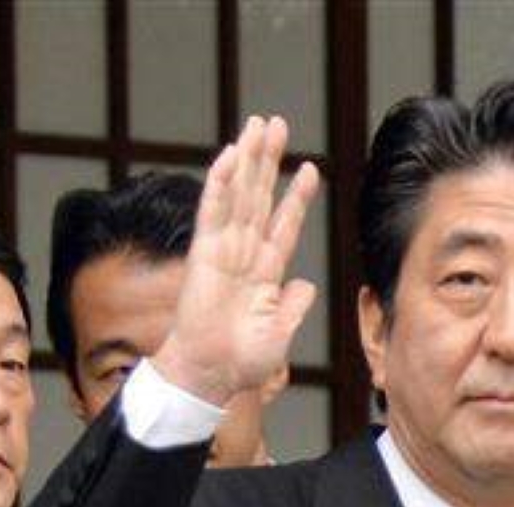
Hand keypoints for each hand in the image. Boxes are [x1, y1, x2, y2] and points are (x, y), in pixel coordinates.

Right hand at [152, 116, 320, 405]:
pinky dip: (220, 184)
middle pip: (259, 197)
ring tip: (258, 126)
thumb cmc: (242, 361)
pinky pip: (213, 212)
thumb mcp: (281, 333)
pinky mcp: (203, 255)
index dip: (297, 197)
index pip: (284, 225)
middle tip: (276, 124)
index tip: (310, 169)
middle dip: (268, 160)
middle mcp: (245, 254)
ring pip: (238, 195)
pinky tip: (228, 156)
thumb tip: (306, 284)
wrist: (211, 375)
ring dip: (248, 160)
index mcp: (265, 272)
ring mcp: (223, 251)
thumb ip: (294, 305)